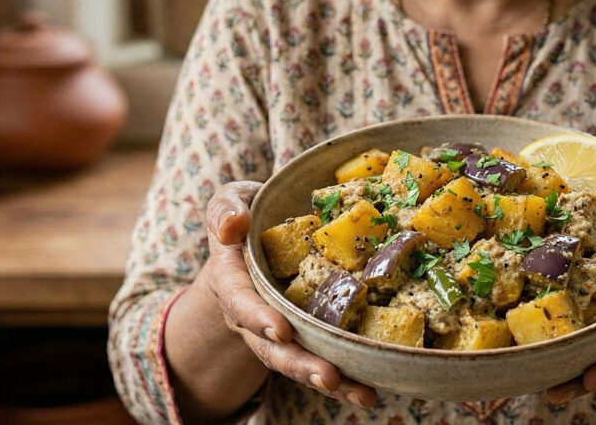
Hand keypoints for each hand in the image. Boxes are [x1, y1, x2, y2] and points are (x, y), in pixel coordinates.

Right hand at [204, 181, 378, 407]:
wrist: (257, 239)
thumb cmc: (247, 215)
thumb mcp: (231, 201)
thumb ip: (226, 210)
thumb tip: (233, 226)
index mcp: (233, 280)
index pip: (241, 302)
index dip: (258, 318)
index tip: (281, 331)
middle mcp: (254, 313)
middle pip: (272, 347)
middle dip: (300, 364)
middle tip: (327, 377)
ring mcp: (279, 328)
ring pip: (299, 361)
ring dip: (328, 380)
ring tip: (360, 394)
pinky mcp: (306, 334)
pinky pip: (322, 358)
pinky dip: (345, 379)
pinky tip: (369, 390)